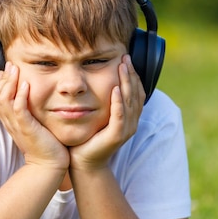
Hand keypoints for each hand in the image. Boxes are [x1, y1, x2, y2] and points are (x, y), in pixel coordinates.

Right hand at [0, 62, 69, 169]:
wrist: (49, 164)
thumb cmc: (44, 143)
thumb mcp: (32, 123)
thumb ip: (27, 109)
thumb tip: (26, 93)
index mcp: (10, 120)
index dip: (0, 82)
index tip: (7, 68)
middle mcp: (10, 121)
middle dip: (3, 79)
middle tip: (11, 64)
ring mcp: (17, 125)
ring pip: (4, 101)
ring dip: (9, 83)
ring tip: (15, 69)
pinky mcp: (27, 128)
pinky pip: (19, 110)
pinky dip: (20, 97)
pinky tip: (26, 85)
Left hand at [69, 55, 144, 170]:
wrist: (82, 162)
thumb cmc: (87, 137)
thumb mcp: (97, 114)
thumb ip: (102, 99)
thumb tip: (97, 77)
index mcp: (128, 115)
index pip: (136, 90)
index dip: (132, 74)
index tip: (125, 58)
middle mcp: (131, 121)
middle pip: (135, 92)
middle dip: (131, 73)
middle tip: (125, 56)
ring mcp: (126, 129)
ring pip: (130, 101)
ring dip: (127, 82)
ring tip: (122, 66)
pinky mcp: (116, 136)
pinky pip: (120, 116)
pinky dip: (118, 102)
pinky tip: (115, 89)